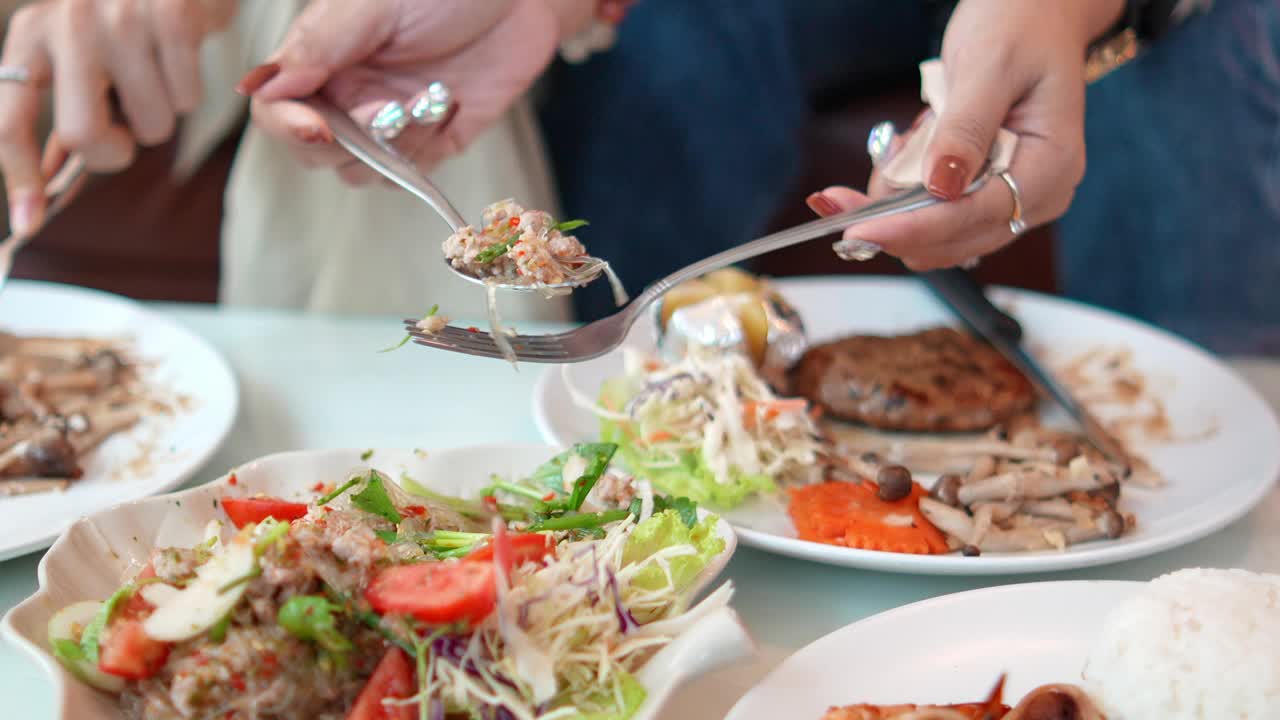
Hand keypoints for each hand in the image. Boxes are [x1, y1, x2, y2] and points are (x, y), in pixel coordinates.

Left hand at [0, 0, 235, 235]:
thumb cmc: (129, 28)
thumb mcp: (80, 60)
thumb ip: (63, 119)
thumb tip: (41, 196)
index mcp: (31, 37)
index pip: (10, 120)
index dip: (20, 177)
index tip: (29, 222)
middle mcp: (67, 22)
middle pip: (86, 137)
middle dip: (117, 150)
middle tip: (128, 127)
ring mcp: (120, 17)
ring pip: (152, 126)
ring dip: (163, 116)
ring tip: (156, 76)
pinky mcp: (172, 15)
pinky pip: (189, 99)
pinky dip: (191, 91)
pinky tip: (180, 59)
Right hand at [237, 0, 563, 185]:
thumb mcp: (373, 5)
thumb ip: (320, 46)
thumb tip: (263, 86)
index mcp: (322, 56)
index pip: (276, 108)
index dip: (288, 126)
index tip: (318, 128)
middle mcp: (351, 93)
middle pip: (317, 152)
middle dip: (349, 143)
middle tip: (387, 108)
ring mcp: (393, 121)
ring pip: (366, 171)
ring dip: (396, 146)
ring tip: (430, 98)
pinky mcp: (437, 139)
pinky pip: (416, 172)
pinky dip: (431, 146)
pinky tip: (452, 103)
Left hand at [806, 0, 1124, 269]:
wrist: (1030, 14)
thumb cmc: (1018, 28)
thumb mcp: (989, 67)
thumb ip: (965, 129)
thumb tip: (940, 186)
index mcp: (1050, 167)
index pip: (977, 216)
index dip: (916, 228)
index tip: (862, 230)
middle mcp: (1035, 195)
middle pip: (950, 238)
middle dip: (890, 220)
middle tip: (834, 198)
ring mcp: (1008, 198)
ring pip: (932, 233)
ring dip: (892, 203)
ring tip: (900, 142)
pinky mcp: (981, 195)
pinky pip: (928, 213)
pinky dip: (900, 193)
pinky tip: (904, 149)